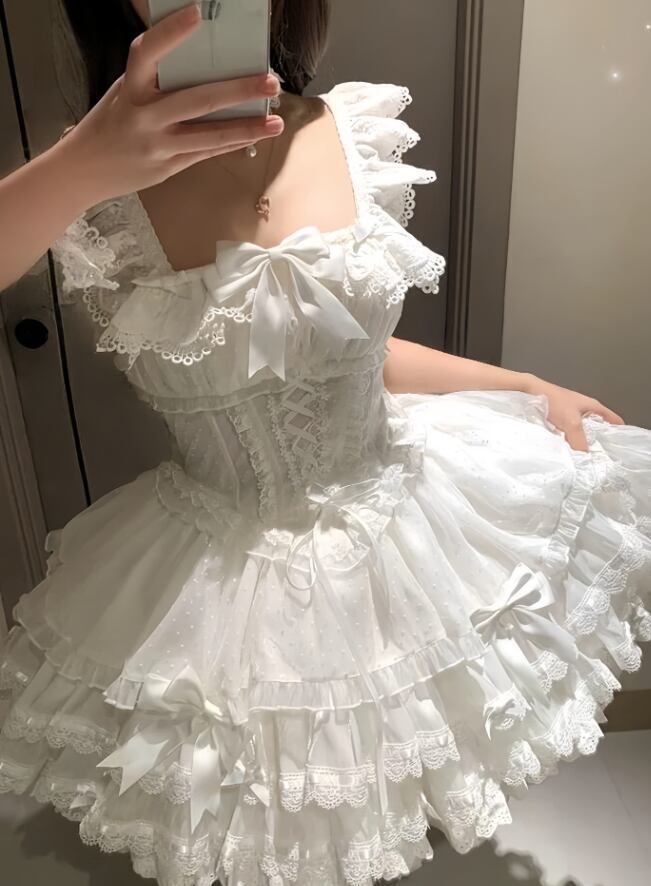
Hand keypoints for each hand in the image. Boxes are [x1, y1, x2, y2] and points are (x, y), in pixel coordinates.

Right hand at [59, 4, 282, 202]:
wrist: (84, 170)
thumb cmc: (112, 123)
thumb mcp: (125, 93)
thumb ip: (157, 81)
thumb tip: (205, 65)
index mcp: (130, 87)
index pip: (148, 53)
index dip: (171, 33)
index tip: (197, 14)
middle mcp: (144, 116)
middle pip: (197, 100)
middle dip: (238, 90)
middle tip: (270, 80)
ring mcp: (157, 145)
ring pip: (210, 135)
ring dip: (247, 127)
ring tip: (276, 121)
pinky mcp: (168, 167)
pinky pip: (207, 153)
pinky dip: (232, 142)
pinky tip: (255, 135)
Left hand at [524, 375, 625, 451]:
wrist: (531, 393)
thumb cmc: (554, 401)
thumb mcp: (571, 423)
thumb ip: (579, 440)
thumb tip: (585, 457)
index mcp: (593, 406)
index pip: (613, 419)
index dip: (618, 432)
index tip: (619, 447)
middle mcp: (584, 410)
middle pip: (598, 428)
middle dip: (598, 441)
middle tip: (599, 457)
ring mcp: (572, 414)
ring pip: (582, 432)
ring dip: (581, 442)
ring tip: (582, 456)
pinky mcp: (560, 418)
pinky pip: (569, 433)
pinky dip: (569, 440)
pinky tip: (566, 450)